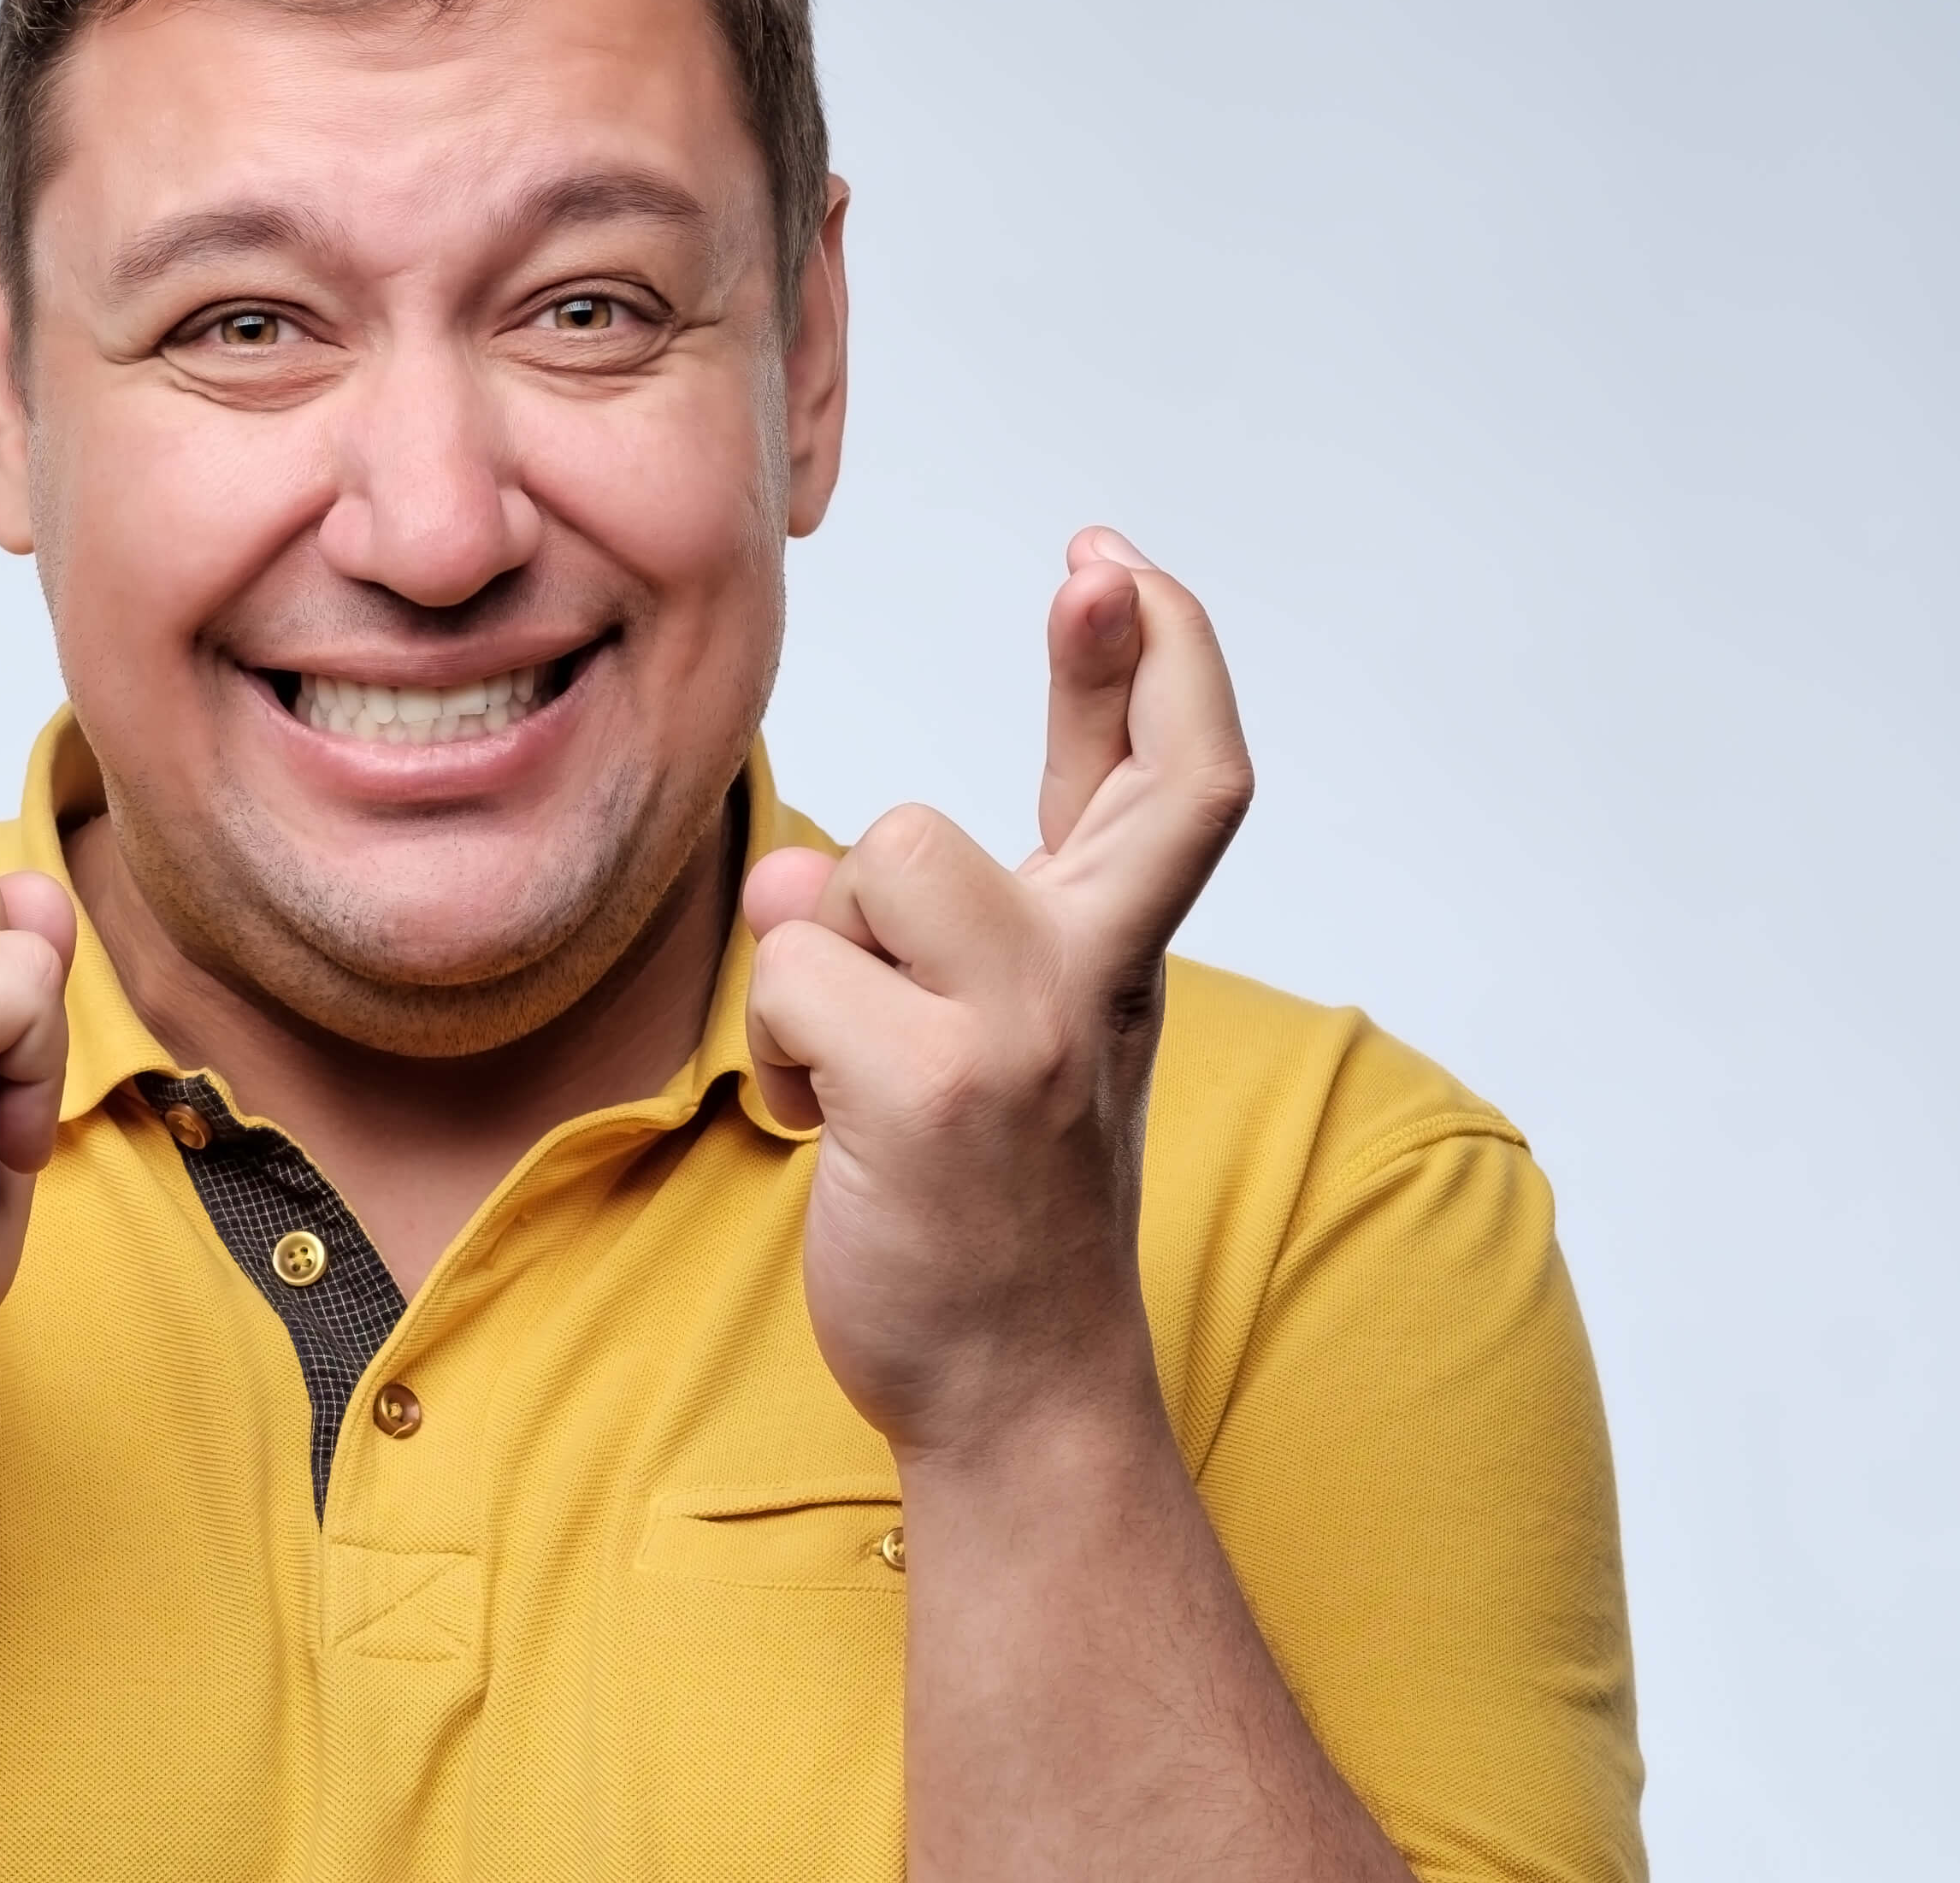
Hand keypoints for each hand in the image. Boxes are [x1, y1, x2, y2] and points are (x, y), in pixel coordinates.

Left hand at [744, 527, 1253, 1461]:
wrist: (1015, 1393)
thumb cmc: (985, 1206)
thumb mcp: (998, 1039)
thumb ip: (930, 928)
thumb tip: (814, 862)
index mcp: (1116, 964)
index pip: (1180, 787)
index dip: (1165, 662)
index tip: (1116, 566)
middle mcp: (1097, 985)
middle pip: (1140, 786)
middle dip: (1124, 654)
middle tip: (1095, 571)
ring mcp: (1027, 1034)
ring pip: (880, 865)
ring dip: (819, 949)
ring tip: (844, 1061)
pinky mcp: (934, 1090)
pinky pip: (796, 975)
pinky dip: (778, 1045)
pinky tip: (819, 1124)